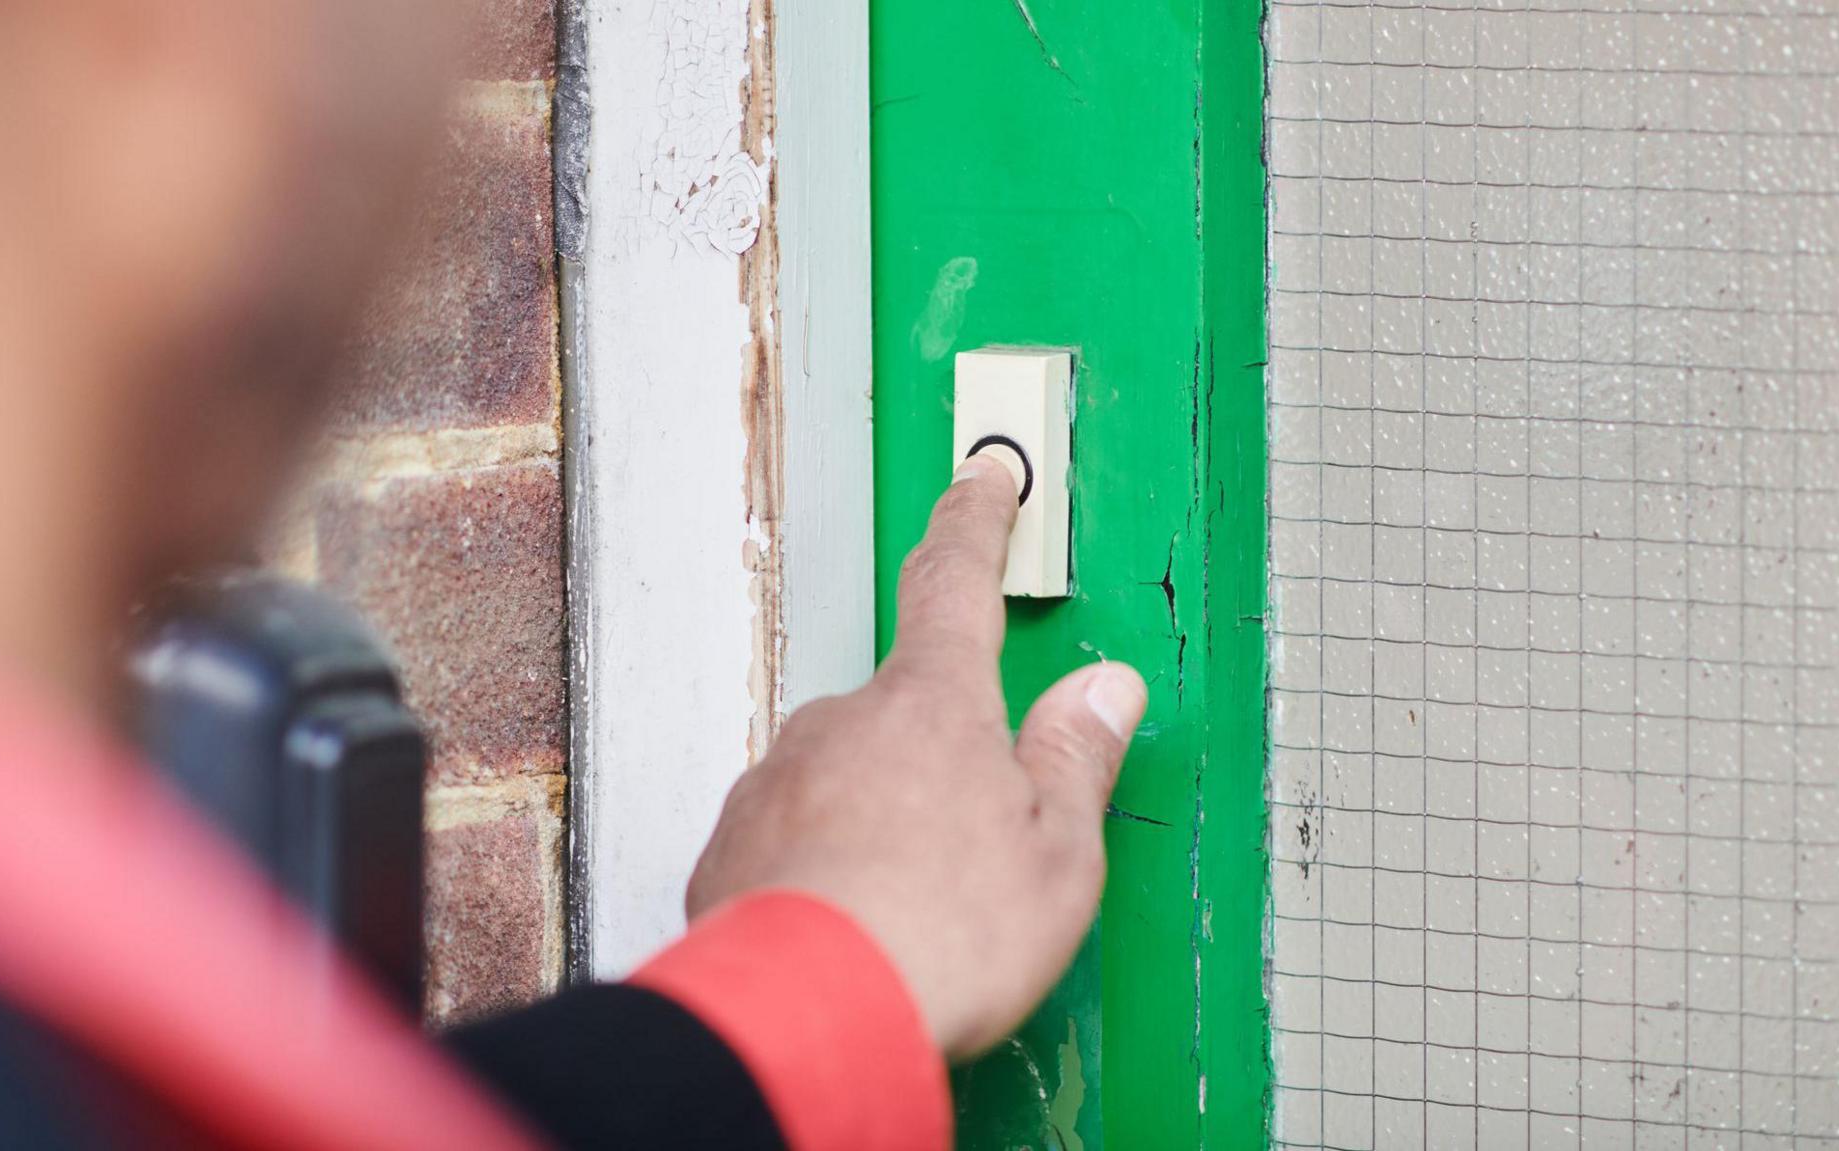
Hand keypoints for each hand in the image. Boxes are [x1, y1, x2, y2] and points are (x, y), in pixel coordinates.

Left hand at [684, 455, 1147, 1059]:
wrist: (810, 1020)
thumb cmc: (940, 938)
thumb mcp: (1057, 853)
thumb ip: (1077, 759)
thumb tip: (1106, 691)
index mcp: (935, 704)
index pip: (957, 582)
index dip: (976, 523)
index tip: (983, 478)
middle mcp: (843, 721)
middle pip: (906, 712)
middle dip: (940, 765)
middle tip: (974, 855)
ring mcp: (778, 779)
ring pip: (846, 777)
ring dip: (881, 824)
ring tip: (914, 912)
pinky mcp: (732, 844)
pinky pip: (794, 836)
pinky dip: (826, 870)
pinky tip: (853, 927)